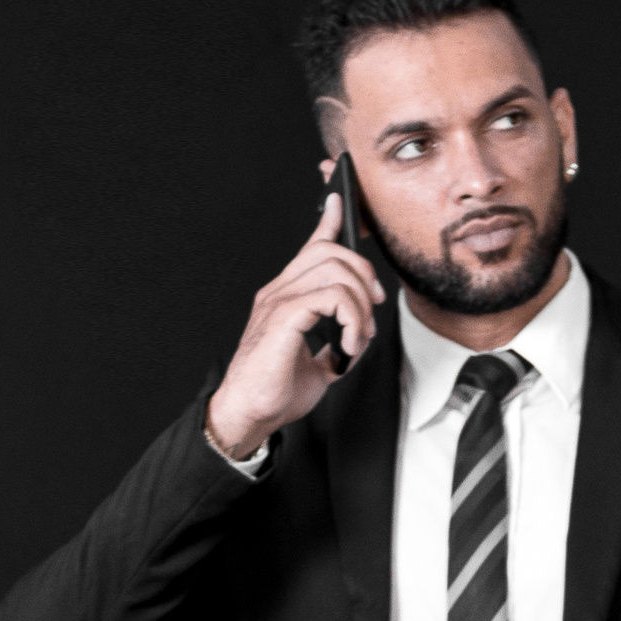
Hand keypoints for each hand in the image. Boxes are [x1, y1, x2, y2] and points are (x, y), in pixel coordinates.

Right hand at [206, 192, 384, 458]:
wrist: (249, 416)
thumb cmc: (274, 394)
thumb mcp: (316, 366)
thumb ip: (333, 348)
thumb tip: (353, 343)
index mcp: (284, 297)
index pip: (310, 247)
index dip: (328, 221)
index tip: (339, 204)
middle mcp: (279, 292)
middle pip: (331, 251)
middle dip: (364, 277)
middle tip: (371, 314)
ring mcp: (279, 301)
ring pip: (336, 270)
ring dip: (360, 305)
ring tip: (358, 338)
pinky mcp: (283, 317)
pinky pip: (332, 297)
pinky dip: (351, 320)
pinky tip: (348, 345)